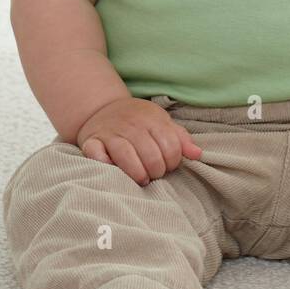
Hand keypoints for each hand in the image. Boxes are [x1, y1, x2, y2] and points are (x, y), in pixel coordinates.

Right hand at [75, 98, 202, 185]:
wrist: (103, 109)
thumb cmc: (138, 121)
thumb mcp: (161, 123)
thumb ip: (180, 139)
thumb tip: (197, 154)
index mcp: (152, 119)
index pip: (170, 146)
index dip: (173, 162)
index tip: (169, 167)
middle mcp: (131, 125)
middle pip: (150, 154)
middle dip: (156, 171)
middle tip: (155, 175)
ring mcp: (110, 133)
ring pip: (125, 155)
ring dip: (136, 172)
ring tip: (141, 179)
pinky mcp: (91, 141)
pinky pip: (95, 153)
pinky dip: (103, 163)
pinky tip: (113, 170)